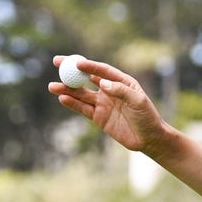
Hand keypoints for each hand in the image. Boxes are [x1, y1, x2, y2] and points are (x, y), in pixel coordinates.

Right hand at [47, 55, 165, 151]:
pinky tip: (62, 98)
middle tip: (56, 63)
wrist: (148, 138)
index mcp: (122, 81)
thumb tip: (102, 83)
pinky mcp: (98, 117)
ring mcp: (103, 103)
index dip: (89, 66)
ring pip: (81, 94)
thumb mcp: (138, 101)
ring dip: (67, 89)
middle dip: (71, 71)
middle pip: (87, 78)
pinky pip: (83, 108)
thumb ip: (120, 90)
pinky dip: (72, 104)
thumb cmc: (147, 117)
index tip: (76, 62)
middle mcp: (109, 90)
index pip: (102, 70)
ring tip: (52, 86)